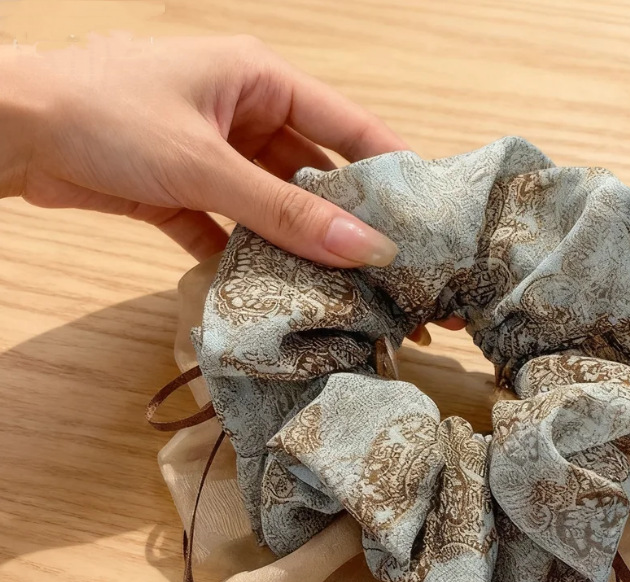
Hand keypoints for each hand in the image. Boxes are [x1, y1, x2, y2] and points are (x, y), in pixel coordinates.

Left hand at [0, 34, 405, 265]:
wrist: (7, 131)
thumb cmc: (103, 114)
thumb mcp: (206, 163)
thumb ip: (286, 211)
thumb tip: (363, 249)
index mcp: (259, 79)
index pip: (346, 125)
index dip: (390, 168)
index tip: (426, 213)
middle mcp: (242, 113)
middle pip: (312, 173)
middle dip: (344, 221)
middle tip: (385, 269)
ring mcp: (212, 154)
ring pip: (271, 206)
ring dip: (293, 246)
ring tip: (336, 290)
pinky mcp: (182, 191)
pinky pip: (228, 227)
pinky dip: (240, 258)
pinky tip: (264, 292)